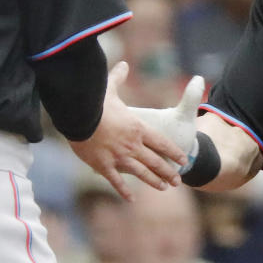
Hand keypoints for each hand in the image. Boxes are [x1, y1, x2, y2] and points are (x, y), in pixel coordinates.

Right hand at [69, 62, 197, 200]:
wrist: (78, 117)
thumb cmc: (95, 103)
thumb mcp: (109, 89)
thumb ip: (118, 78)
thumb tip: (122, 63)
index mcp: (138, 128)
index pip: (162, 143)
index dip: (174, 152)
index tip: (183, 159)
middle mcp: (133, 145)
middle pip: (156, 161)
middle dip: (168, 171)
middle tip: (178, 180)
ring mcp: (119, 157)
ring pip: (142, 173)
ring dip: (154, 181)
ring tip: (164, 188)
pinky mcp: (104, 166)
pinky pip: (117, 182)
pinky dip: (124, 191)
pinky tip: (131, 199)